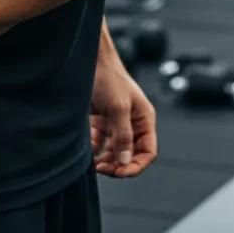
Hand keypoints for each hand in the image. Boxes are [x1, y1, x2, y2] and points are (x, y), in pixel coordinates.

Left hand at [90, 59, 156, 177]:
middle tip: (102, 168)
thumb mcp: (118, 107)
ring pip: (114, 152)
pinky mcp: (101, 122)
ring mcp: (116, 123)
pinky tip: (86, 149)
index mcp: (144, 119)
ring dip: (104, 160)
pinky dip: (94, 150)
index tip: (120, 172)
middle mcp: (132, 124)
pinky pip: (100, 144)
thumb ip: (123, 135)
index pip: (147, 152)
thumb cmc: (109, 78)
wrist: (90, 61)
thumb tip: (125, 161)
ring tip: (93, 162)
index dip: (135, 165)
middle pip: (129, 155)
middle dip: (117, 165)